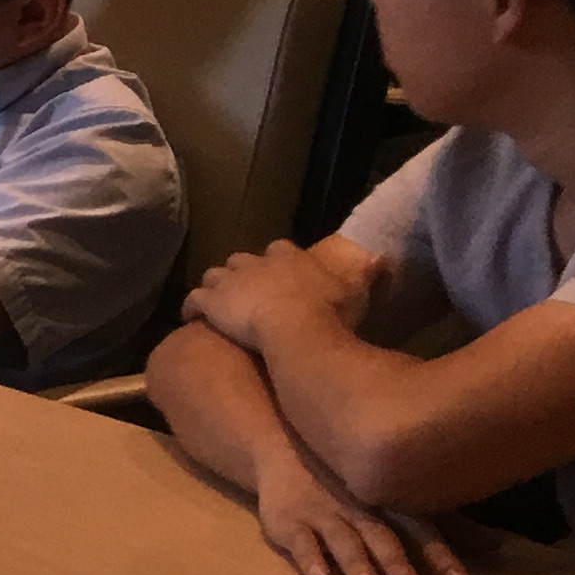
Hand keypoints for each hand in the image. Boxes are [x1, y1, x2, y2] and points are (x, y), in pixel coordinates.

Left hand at [184, 241, 358, 359]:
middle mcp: (254, 262)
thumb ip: (367, 271)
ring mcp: (228, 280)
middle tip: (246, 292)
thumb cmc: (329, 309)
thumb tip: (383, 258)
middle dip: (242, 273)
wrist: (294, 324)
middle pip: (242, 260)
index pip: (279, 250)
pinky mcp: (210, 301)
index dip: (277, 262)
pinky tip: (191, 317)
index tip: (280, 273)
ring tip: (219, 303)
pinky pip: (194, 301)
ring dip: (216, 288)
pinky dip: (192, 308)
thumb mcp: (354, 288)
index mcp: (287, 255)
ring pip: (214, 276)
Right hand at [252, 447, 470, 574]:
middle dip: (397, 564)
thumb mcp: (399, 497)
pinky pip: (298, 541)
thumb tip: (500, 548)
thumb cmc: (352, 481)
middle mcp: (359, 508)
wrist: (285, 447)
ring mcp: (322, 513)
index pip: (420, 531)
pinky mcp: (288, 520)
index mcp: (388, 503)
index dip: (439, 556)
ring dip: (357, 564)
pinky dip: (309, 558)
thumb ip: (447, 525)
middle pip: (382, 537)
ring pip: (343, 540)